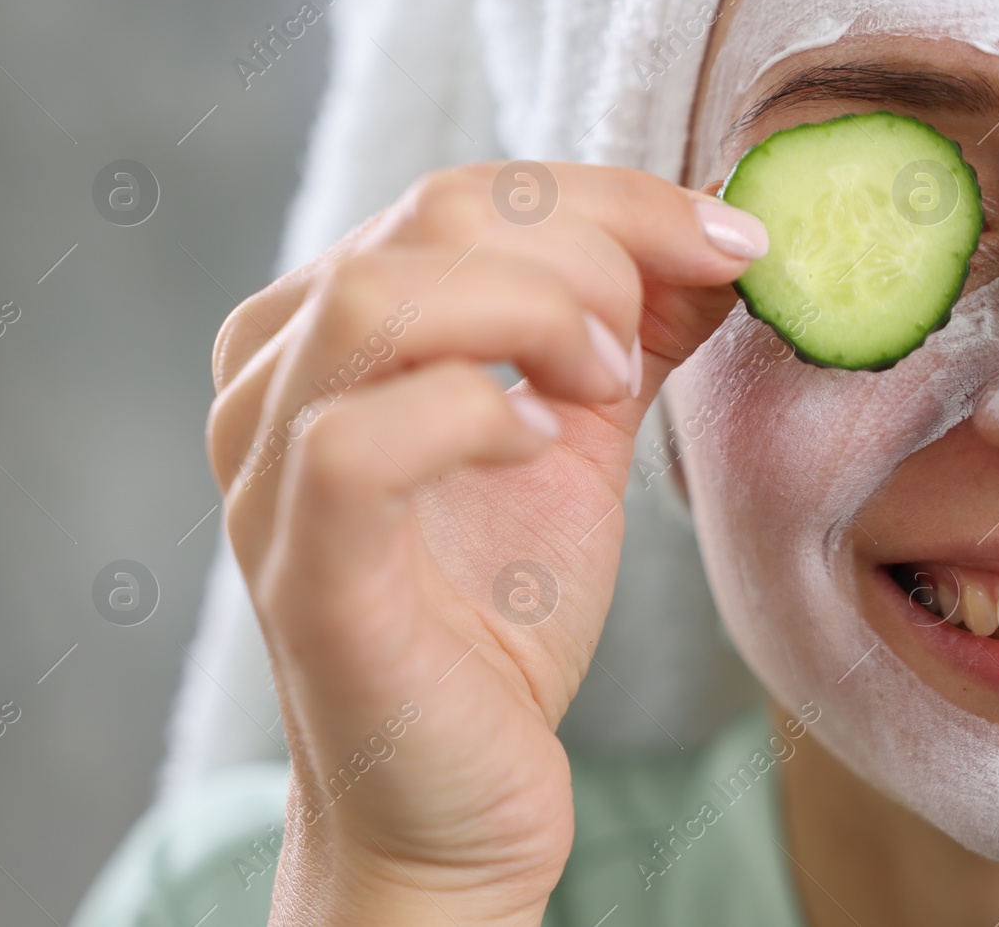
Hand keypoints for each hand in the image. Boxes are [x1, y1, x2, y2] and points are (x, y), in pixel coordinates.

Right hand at [205, 162, 765, 924]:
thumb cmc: (495, 620)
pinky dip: (471, 415)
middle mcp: (267, 383)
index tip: (730, 240)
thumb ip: (617, 334)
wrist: (453, 801)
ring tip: (605, 383)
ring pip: (373, 300)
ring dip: (532, 313)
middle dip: (590, 246)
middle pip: (425, 218)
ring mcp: (267, 474)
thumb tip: (708, 240)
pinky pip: (354, 442)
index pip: (456, 196)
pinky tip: (540, 445)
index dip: (611, 198)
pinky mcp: (301, 569)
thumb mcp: (568, 440)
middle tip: (660, 332)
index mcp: (321, 332)